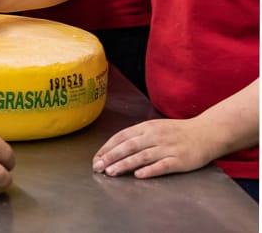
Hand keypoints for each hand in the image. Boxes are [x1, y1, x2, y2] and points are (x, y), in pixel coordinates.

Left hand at [92, 117, 213, 178]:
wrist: (207, 133)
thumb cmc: (178, 132)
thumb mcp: (156, 127)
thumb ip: (139, 136)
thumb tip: (117, 146)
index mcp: (147, 127)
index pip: (122, 136)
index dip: (108, 147)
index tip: (96, 157)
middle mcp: (155, 136)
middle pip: (128, 146)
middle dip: (111, 157)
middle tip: (98, 167)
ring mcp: (167, 148)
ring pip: (141, 156)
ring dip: (124, 164)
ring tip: (111, 172)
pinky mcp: (180, 160)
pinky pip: (162, 166)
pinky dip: (149, 170)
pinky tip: (138, 175)